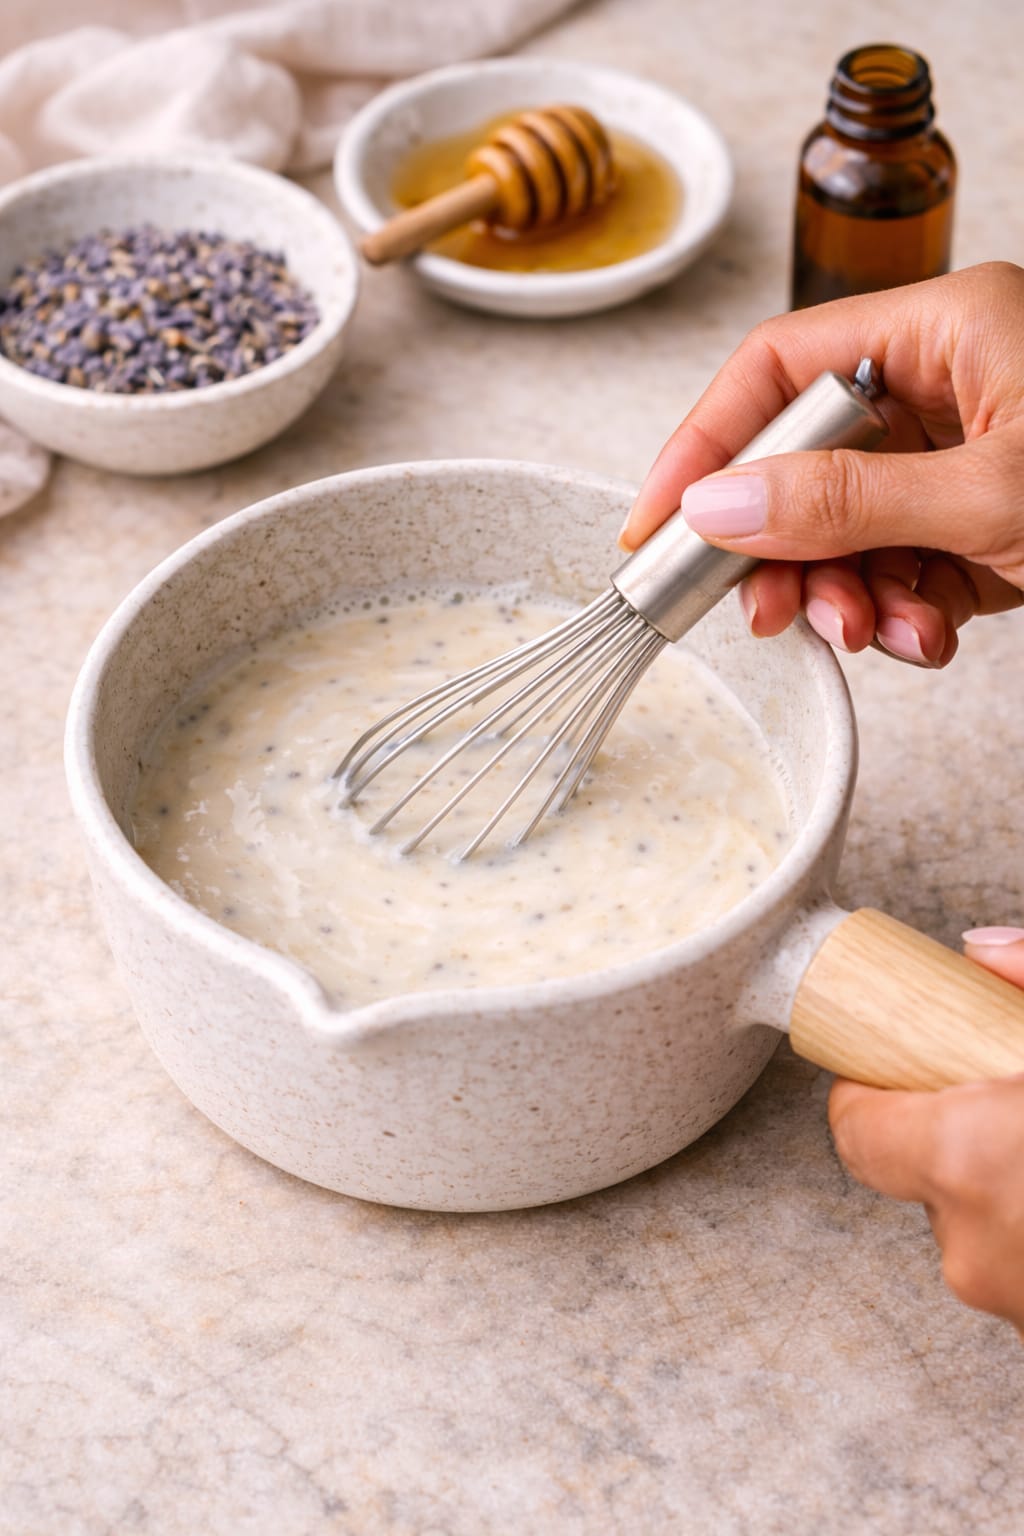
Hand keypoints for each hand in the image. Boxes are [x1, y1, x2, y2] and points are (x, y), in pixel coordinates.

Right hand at [620, 262, 1023, 665]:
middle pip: (807, 462)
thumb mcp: (991, 495)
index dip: (707, 444)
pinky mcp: (986, 527)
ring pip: (853, 531)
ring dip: (850, 596)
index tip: (659, 521)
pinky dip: (907, 615)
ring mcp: (967, 460)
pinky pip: (908, 571)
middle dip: (788, 551)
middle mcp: (949, 387)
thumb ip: (851, 501)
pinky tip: (929, 635)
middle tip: (770, 609)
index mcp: (946, 331)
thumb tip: (720, 506)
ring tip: (871, 633)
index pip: (780, 367)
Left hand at [829, 928, 1023, 1333]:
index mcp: (971, 1160)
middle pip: (919, 1168)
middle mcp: (973, 1248)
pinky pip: (1013, 1257)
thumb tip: (981, 949)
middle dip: (961, 1127)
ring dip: (1003, 1178)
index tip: (895, 1059)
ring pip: (973, 1218)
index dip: (868, 1087)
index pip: (854, 1125)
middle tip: (1005, 1090)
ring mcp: (1010, 1305)